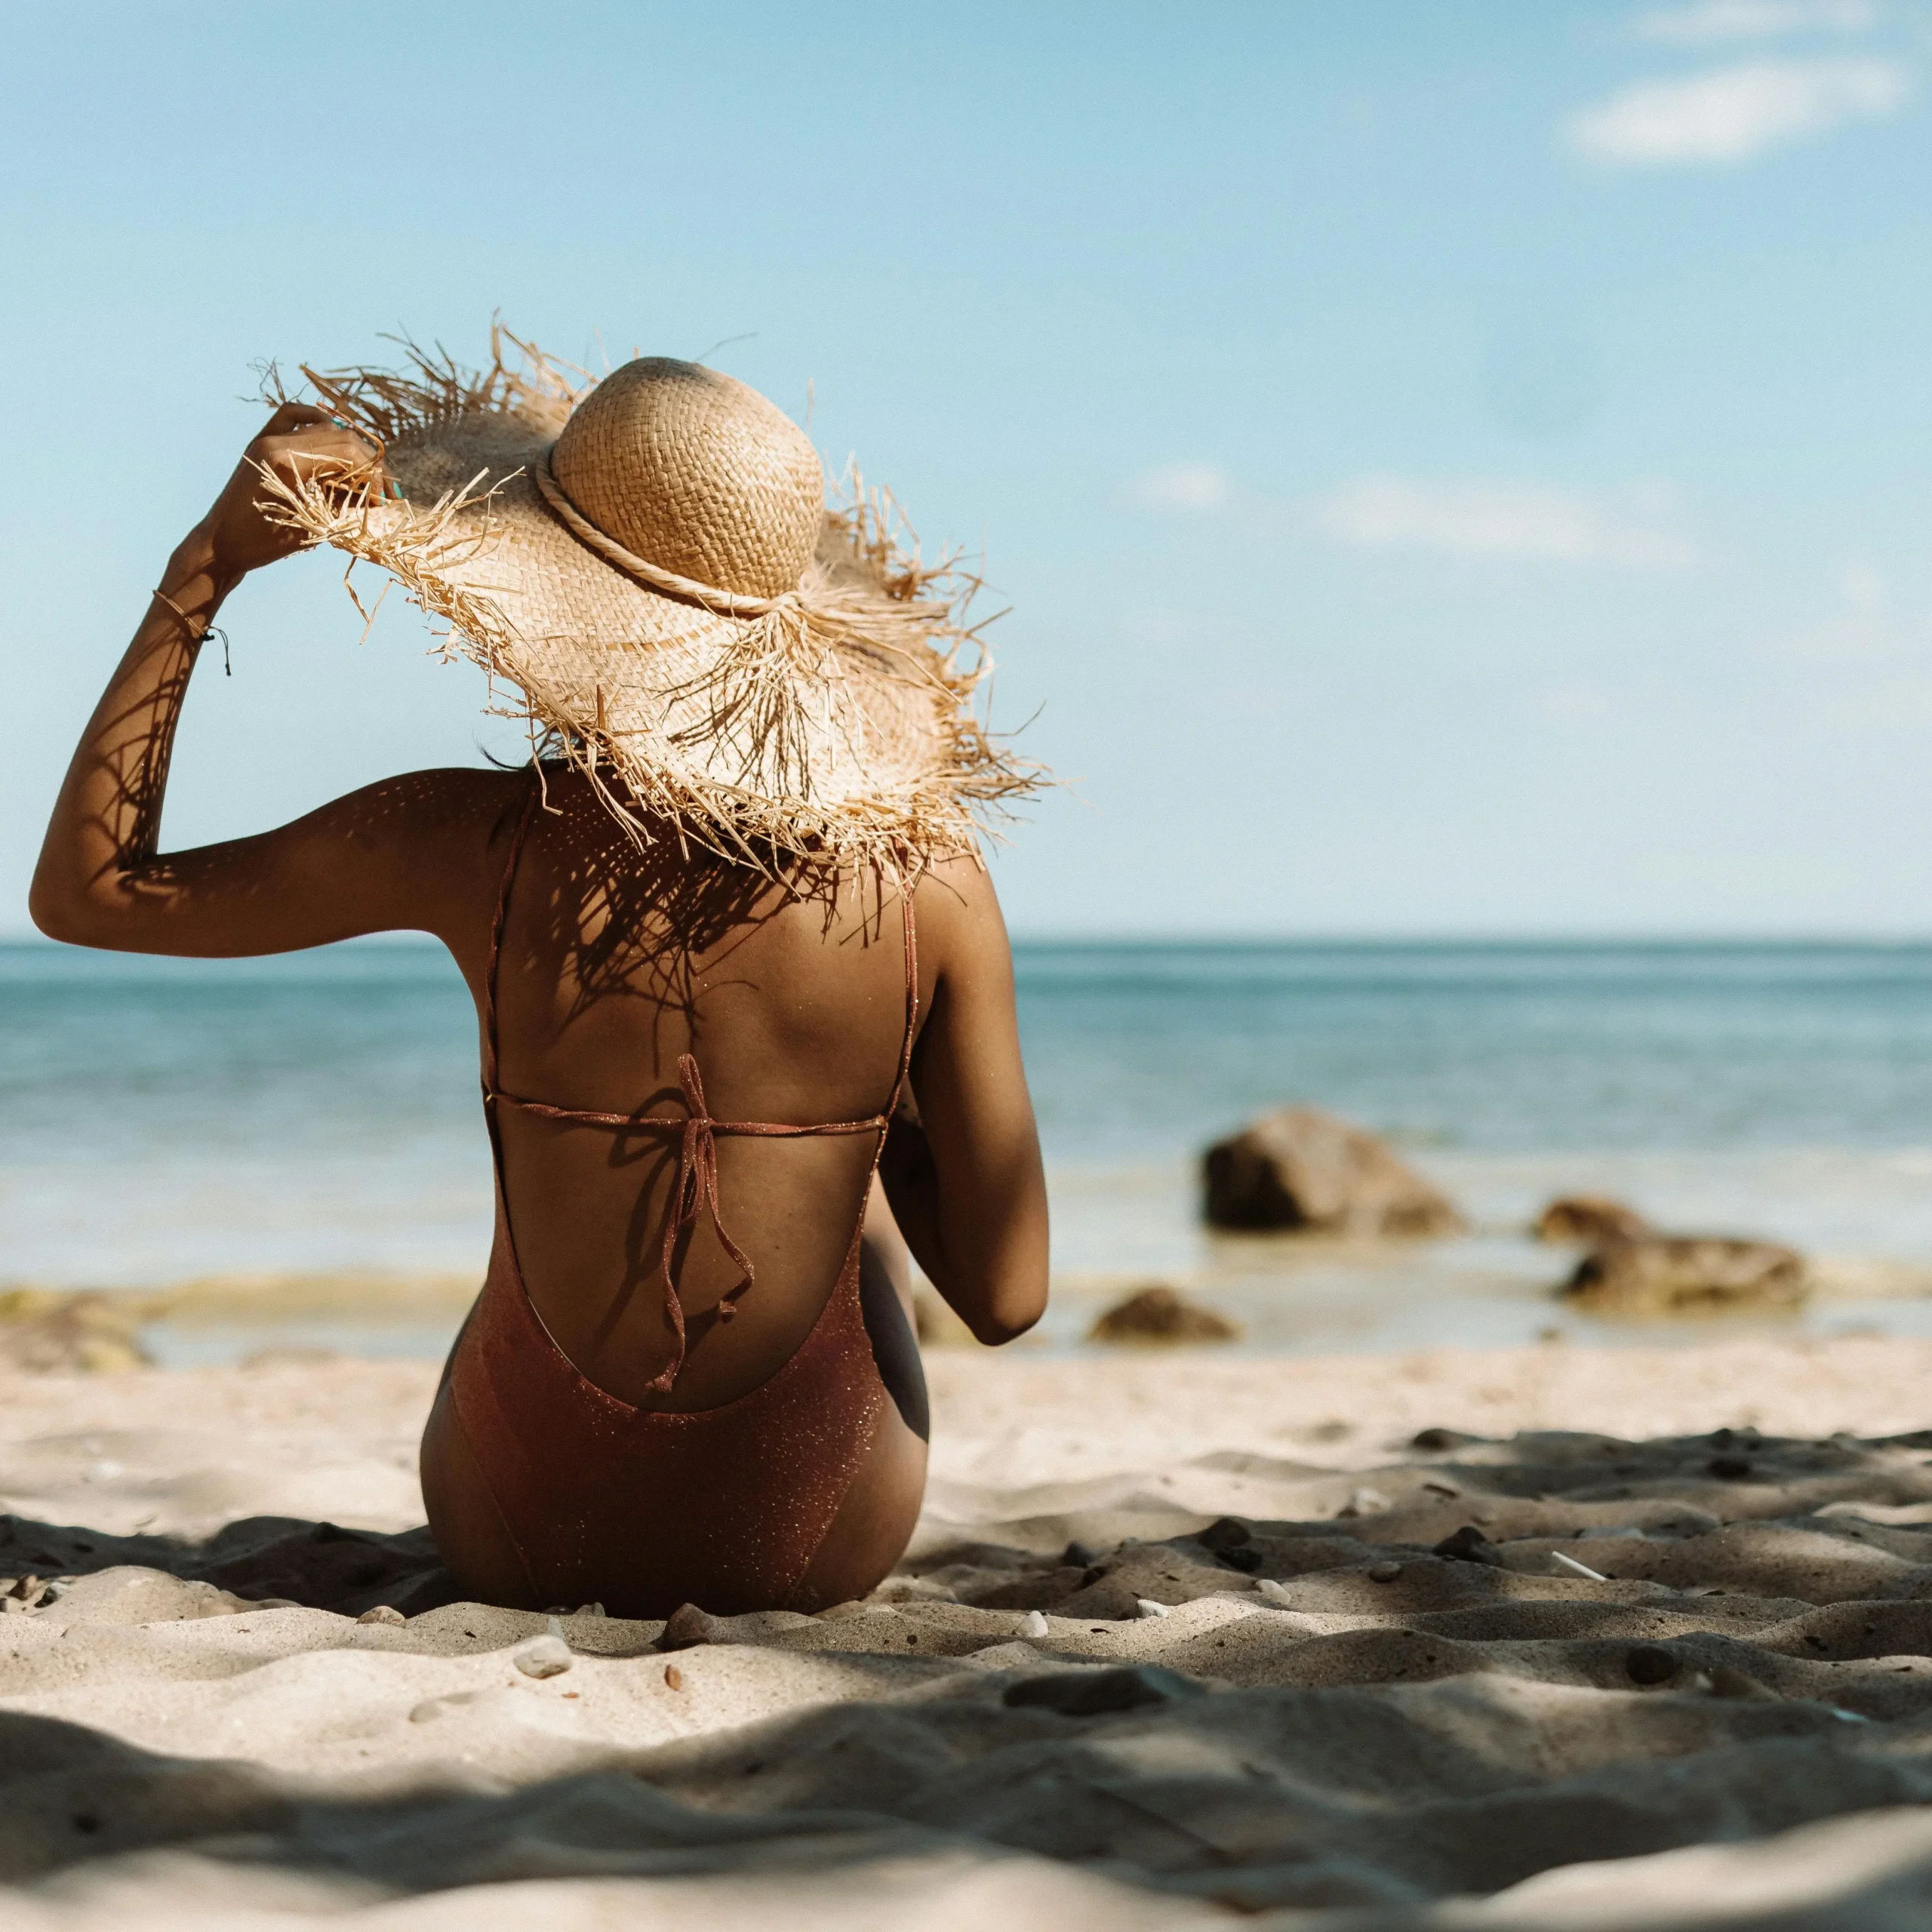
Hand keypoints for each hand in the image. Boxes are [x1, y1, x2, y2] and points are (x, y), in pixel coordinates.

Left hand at [199, 403, 387, 582]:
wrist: (220, 543)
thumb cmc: (262, 545)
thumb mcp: (309, 526)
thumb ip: (341, 504)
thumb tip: (373, 495)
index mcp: (288, 464)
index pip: (347, 454)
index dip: (372, 475)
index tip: (381, 500)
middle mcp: (277, 443)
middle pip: (340, 437)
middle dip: (367, 462)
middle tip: (379, 489)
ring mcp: (267, 438)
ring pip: (323, 427)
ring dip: (349, 447)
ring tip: (361, 472)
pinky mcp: (261, 440)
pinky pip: (292, 415)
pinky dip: (316, 419)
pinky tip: (331, 430)